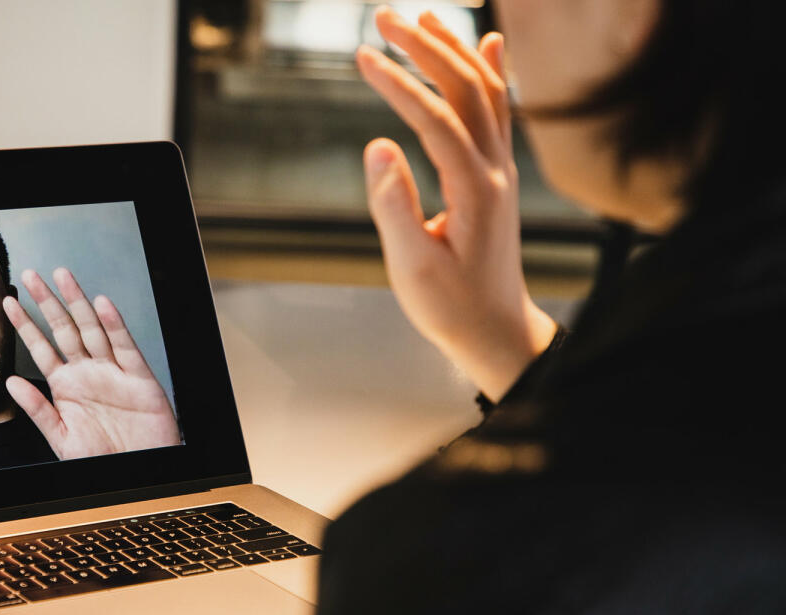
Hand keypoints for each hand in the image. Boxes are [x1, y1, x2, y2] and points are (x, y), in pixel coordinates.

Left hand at [2, 267, 179, 459]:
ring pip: (93, 329)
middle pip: (65, 329)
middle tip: (32, 276)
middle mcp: (88, 373)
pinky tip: (101, 305)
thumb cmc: (103, 460)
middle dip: (48, 302)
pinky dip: (114, 325)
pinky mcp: (139, 377)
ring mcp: (113, 372)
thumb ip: (38, 410)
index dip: (26, 325)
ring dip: (78, 302)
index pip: (42, 348)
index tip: (9, 304)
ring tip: (63, 277)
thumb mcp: (62, 439)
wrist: (140, 472)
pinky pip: (125, 347)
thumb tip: (11, 382)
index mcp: (66, 387)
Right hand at [356, 7, 556, 400]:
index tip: (362, 56)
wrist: (496, 331)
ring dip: (455, 50)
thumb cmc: (451, 307)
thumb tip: (377, 146)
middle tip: (383, 18)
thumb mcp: (413, 267)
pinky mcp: (499, 176)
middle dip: (425, 48)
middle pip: (467, 89)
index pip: (436, 119)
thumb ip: (394, 206)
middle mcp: (496, 171)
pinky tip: (489, 42)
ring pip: (488, 92)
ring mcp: (503, 170)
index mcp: (474, 191)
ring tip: (421, 18)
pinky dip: (493, 71)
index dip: (398, 85)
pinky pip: (501, 110)